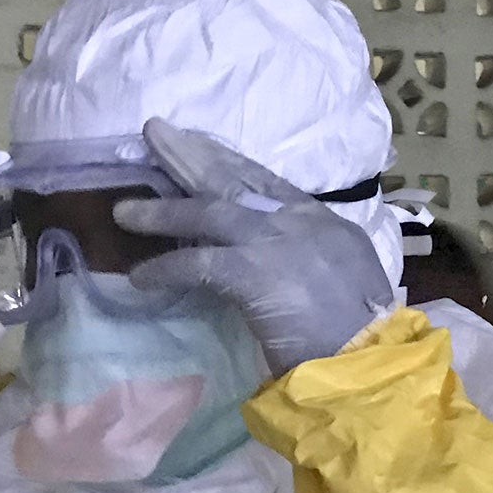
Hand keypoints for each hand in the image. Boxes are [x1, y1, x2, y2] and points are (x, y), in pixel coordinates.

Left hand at [114, 119, 396, 374]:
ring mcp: (276, 242)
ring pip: (209, 212)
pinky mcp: (253, 270)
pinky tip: (140, 277)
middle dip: (193, 156)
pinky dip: (165, 268)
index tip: (202, 150)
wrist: (368, 360)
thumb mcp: (346, 285)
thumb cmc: (361, 337)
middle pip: (236, 180)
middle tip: (155, 132)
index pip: (269, 184)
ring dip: (163, 212)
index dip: (231, 166)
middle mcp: (301, 221)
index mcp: (325, 223)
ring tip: (124, 211)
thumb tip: (282, 271)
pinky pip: (196, 263)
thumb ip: (312, 266)